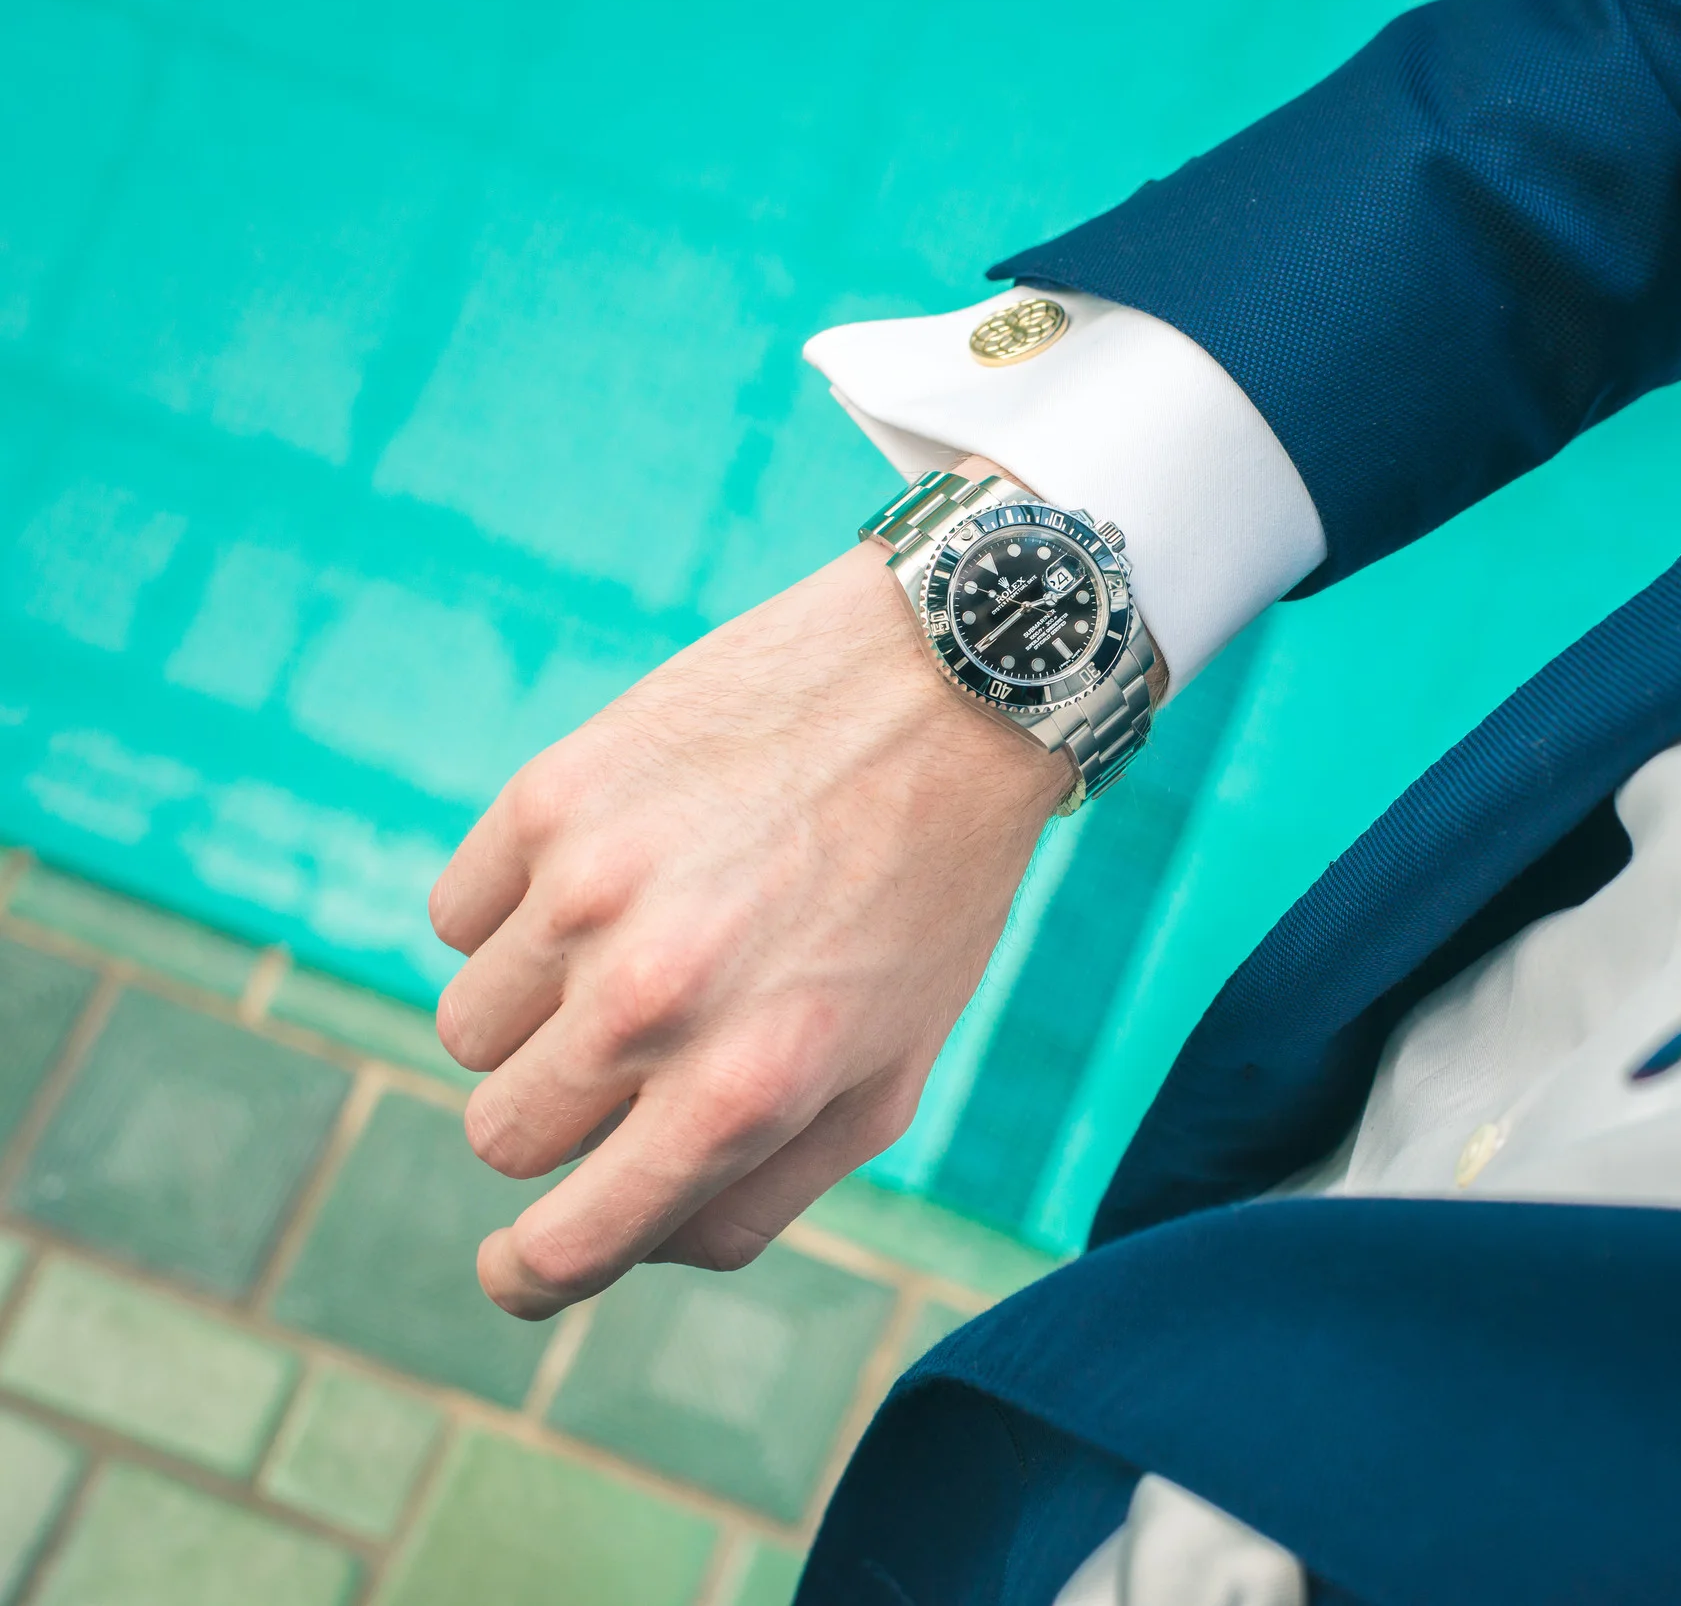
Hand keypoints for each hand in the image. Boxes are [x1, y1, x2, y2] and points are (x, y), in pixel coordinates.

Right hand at [428, 541, 1068, 1318]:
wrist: (945, 684)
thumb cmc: (926, 897)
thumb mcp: (886, 1075)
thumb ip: (758, 1191)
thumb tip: (632, 1245)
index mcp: (745, 1094)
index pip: (569, 1245)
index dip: (531, 1274)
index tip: (518, 1265)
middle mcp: (652, 1006)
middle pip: (503, 1135)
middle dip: (564, 1112)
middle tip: (647, 1042)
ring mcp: (585, 896)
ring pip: (468, 1027)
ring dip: (539, 1008)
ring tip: (651, 933)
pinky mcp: (548, 797)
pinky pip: (459, 916)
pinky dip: (517, 909)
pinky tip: (618, 864)